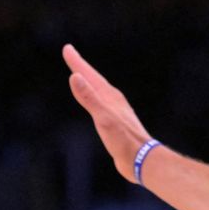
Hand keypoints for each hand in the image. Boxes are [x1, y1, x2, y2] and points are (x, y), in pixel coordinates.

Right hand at [62, 44, 152, 183]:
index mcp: (110, 97)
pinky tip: (97, 104)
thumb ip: (89, 98)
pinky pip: (102, 105)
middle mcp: (114, 102)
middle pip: (95, 80)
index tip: (67, 49)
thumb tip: (75, 77)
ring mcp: (116, 112)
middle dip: (82, 68)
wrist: (141, 160)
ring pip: (99, 92)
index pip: (90, 75)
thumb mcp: (103, 118)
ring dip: (89, 82)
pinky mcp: (117, 124)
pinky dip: (95, 99)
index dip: (78, 63)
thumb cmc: (123, 141)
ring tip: (82, 76)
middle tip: (70, 54)